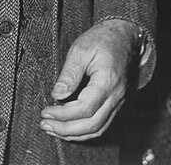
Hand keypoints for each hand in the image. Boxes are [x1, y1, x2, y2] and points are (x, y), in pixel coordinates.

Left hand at [39, 19, 139, 140]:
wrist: (124, 36)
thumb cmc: (103, 39)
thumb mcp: (80, 49)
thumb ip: (69, 74)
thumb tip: (57, 95)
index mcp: (107, 82)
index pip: (84, 109)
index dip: (63, 114)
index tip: (46, 112)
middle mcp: (116, 96)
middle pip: (92, 125)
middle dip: (66, 130)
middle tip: (46, 125)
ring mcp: (118, 102)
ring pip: (98, 129)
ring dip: (74, 134)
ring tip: (53, 130)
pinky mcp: (116, 103)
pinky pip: (102, 124)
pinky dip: (85, 130)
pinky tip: (69, 127)